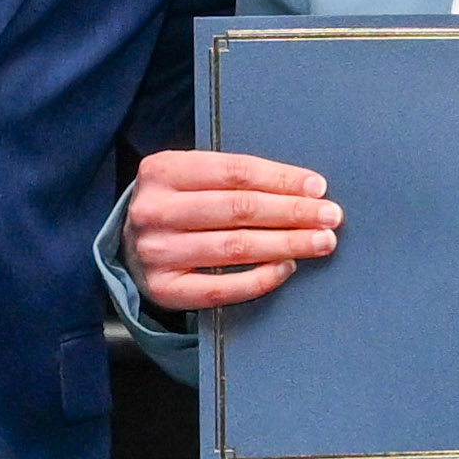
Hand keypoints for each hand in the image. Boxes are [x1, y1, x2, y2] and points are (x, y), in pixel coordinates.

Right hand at [127, 150, 341, 311]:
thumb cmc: (177, 205)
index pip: (235, 172)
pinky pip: (222, 288)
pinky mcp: (164, 289)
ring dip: (286, 244)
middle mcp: (155, 210)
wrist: (128, 246)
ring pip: (235, 248)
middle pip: (239, 209)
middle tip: (331, 216)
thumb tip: (306, 189)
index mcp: (163, 170)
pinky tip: (286, 267)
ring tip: (320, 242)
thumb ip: (234, 179)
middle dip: (293, 212)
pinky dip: (261, 278)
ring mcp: (157, 252)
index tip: (318, 187)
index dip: (282, 179)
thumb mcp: (191, 177)